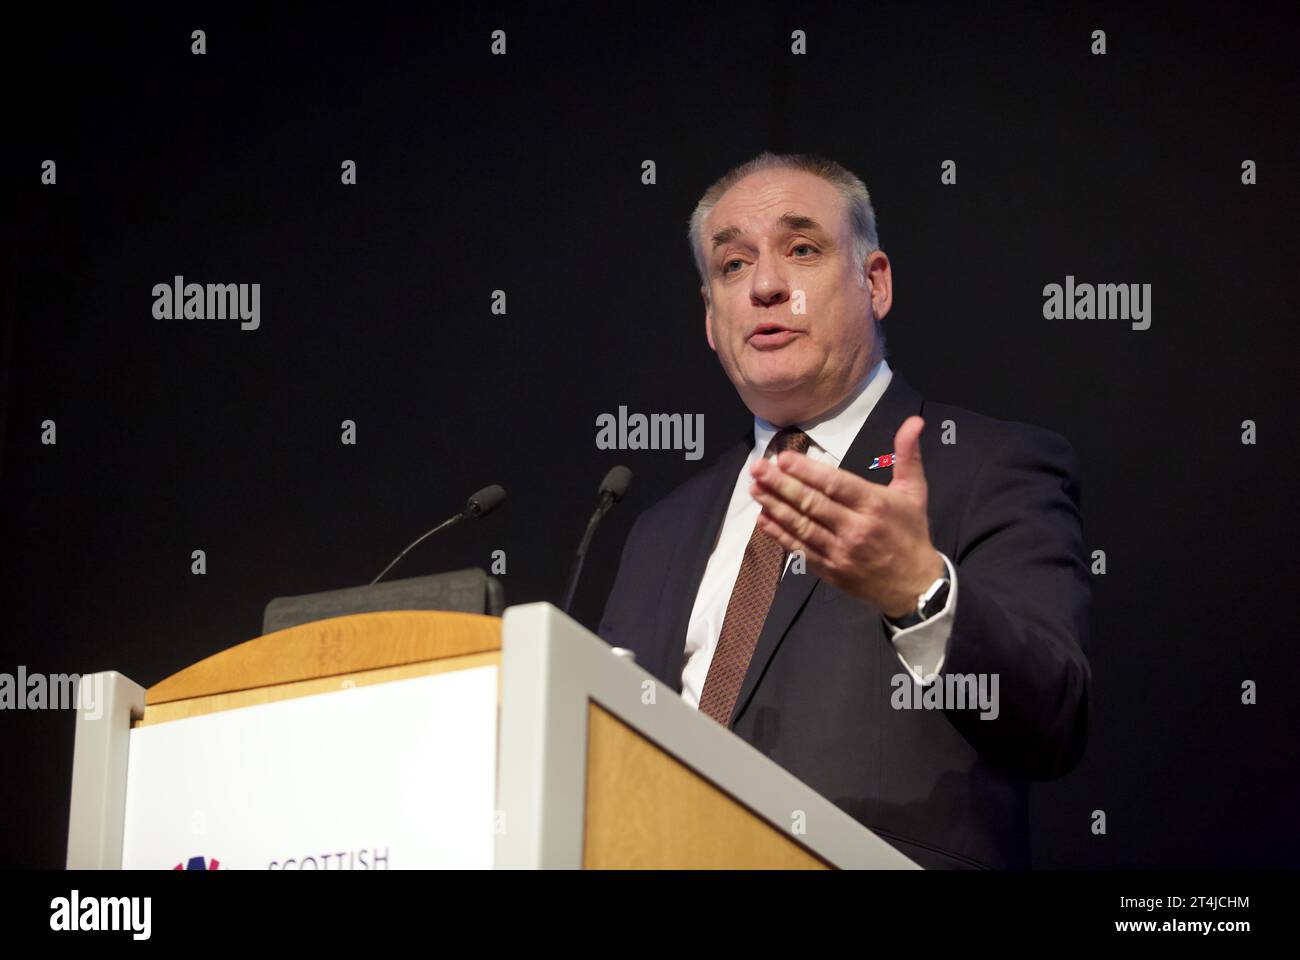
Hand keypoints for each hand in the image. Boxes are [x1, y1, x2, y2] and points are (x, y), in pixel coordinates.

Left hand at [750, 415, 944, 618]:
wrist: (915, 586)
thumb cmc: (911, 533)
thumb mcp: (915, 492)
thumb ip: (908, 455)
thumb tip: (915, 420)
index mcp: (875, 505)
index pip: (835, 485)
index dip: (806, 471)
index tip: (782, 458)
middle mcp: (856, 529)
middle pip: (812, 503)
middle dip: (781, 484)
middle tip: (758, 468)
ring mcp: (840, 552)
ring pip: (801, 526)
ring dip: (775, 506)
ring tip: (754, 489)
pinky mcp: (830, 570)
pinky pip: (800, 549)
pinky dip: (779, 535)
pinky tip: (762, 520)